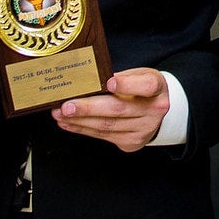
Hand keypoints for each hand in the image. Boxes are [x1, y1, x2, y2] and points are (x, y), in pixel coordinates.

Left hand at [53, 68, 170, 151]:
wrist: (158, 111)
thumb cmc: (143, 89)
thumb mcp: (138, 75)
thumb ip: (118, 77)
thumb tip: (85, 81)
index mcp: (158, 89)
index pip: (146, 86)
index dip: (127, 85)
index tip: (109, 82)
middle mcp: (154, 110)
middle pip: (118, 109)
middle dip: (88, 108)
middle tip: (67, 106)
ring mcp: (143, 129)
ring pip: (107, 126)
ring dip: (80, 121)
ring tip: (60, 114)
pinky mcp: (131, 142)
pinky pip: (103, 136)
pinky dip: (83, 129)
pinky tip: (70, 123)